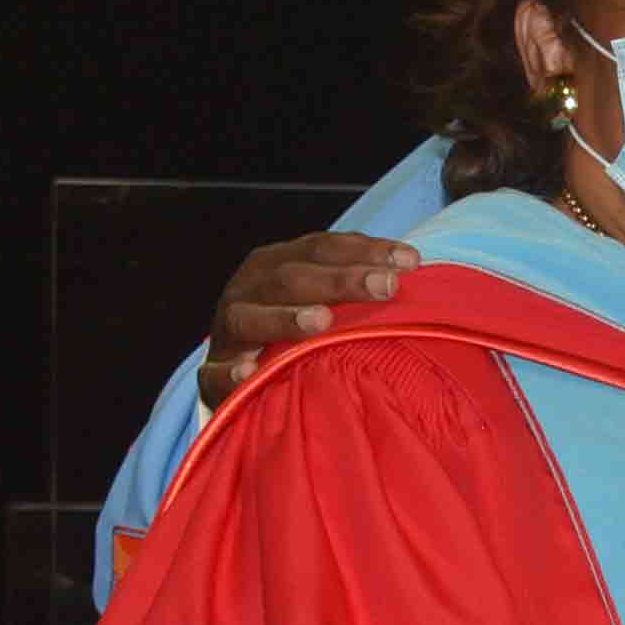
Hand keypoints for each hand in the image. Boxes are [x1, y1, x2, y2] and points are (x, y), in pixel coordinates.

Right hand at [200, 232, 419, 405]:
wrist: (238, 373)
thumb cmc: (293, 331)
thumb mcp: (321, 298)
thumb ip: (356, 285)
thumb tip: (412, 270)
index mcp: (275, 265)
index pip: (320, 249)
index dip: (364, 251)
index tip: (409, 260)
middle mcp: (248, 291)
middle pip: (291, 278)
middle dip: (339, 280)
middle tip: (385, 286)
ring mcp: (228, 333)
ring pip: (248, 318)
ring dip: (285, 318)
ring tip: (321, 321)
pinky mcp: (212, 375)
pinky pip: (215, 374)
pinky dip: (230, 374)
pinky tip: (250, 373)